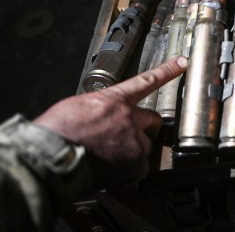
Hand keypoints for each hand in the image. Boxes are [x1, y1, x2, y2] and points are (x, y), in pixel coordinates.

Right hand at [34, 56, 187, 188]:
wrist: (51, 157)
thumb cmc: (56, 133)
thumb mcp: (76, 106)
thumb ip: (98, 107)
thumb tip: (102, 114)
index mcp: (113, 99)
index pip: (146, 80)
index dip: (167, 70)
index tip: (183, 63)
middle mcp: (129, 116)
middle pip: (152, 118)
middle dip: (144, 127)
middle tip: (127, 137)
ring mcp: (134, 138)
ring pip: (144, 144)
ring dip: (132, 150)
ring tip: (108, 158)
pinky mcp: (136, 161)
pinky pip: (140, 167)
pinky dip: (128, 171)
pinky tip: (110, 172)